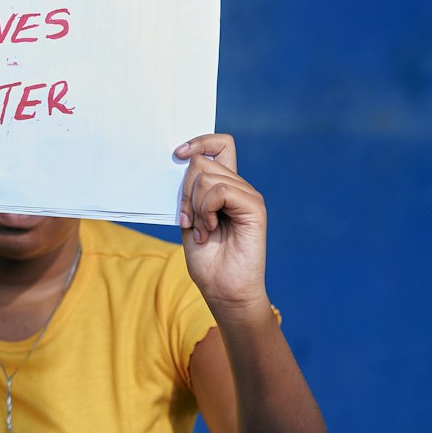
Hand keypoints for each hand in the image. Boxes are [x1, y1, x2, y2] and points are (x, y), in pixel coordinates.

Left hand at [175, 133, 268, 312]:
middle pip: (203, 162)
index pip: (220, 145)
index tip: (176, 154)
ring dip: (195, 206)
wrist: (223, 290)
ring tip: (202, 230)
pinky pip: (220, 191)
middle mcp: (239, 187)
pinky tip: (210, 230)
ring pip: (207, 177)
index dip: (199, 142)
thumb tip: (183, 161)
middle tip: (188, 220)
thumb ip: (190, 192)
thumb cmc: (207, 260)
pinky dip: (206, 211)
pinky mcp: (254, 206)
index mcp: (225, 187)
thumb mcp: (189, 220)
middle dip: (185, 191)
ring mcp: (248, 196)